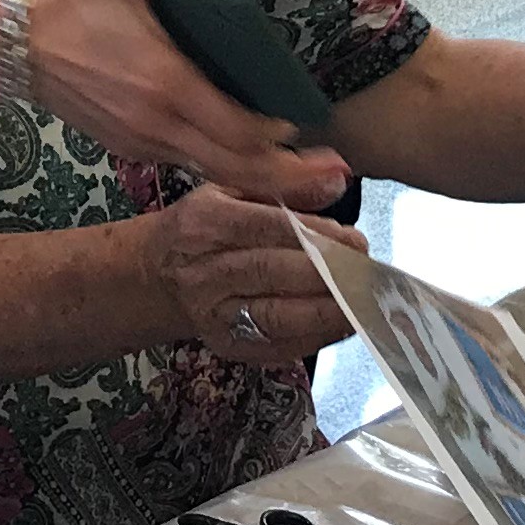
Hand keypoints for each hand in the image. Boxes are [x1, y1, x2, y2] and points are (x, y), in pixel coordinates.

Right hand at [18, 0, 347, 209]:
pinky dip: (222, 171)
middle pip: (234, 168)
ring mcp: (139, 142)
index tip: (312, 137)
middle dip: (288, 180)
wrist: (12, 37)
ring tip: (304, 181)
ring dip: (258, 181)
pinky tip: (247, 162)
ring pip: (210, 175)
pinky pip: (185, 165)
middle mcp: (156, 124)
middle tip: (336, 180)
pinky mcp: (125, 147)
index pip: (239, 131)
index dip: (280, 141)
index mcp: (166, 84)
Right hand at [138, 187, 357, 362]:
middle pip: (273, 273)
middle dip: (329, 272)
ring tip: (366, 300)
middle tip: (369, 269)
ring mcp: (214, 315)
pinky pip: (280, 345)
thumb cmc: (203, 227)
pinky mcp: (227, 346)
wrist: (155, 276)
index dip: (317, 235)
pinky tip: (344, 322)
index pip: (267, 228)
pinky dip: (318, 336)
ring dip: (329, 311)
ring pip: (278, 315)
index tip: (355, 239)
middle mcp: (204, 272)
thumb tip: (338, 177)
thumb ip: (287, 186)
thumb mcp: (233, 191)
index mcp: (205, 223)